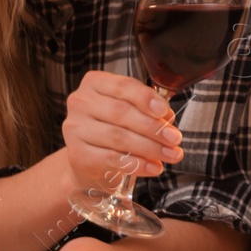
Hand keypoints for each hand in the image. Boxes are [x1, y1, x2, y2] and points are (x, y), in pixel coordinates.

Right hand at [61, 69, 182, 192]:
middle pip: (121, 112)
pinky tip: (154, 168)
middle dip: (153, 127)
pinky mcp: (77, 154)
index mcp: (95, 83)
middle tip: (175, 139)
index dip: (146, 99)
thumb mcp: (131, 111)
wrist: (90, 160)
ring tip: (171, 155)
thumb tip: (167, 119)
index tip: (165, 112)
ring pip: (118, 137)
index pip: (123, 86)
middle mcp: (80, 102)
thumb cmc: (115, 127)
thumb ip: (148, 109)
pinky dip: (137, 164)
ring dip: (150, 148)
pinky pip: (112, 159)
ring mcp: (75, 128)